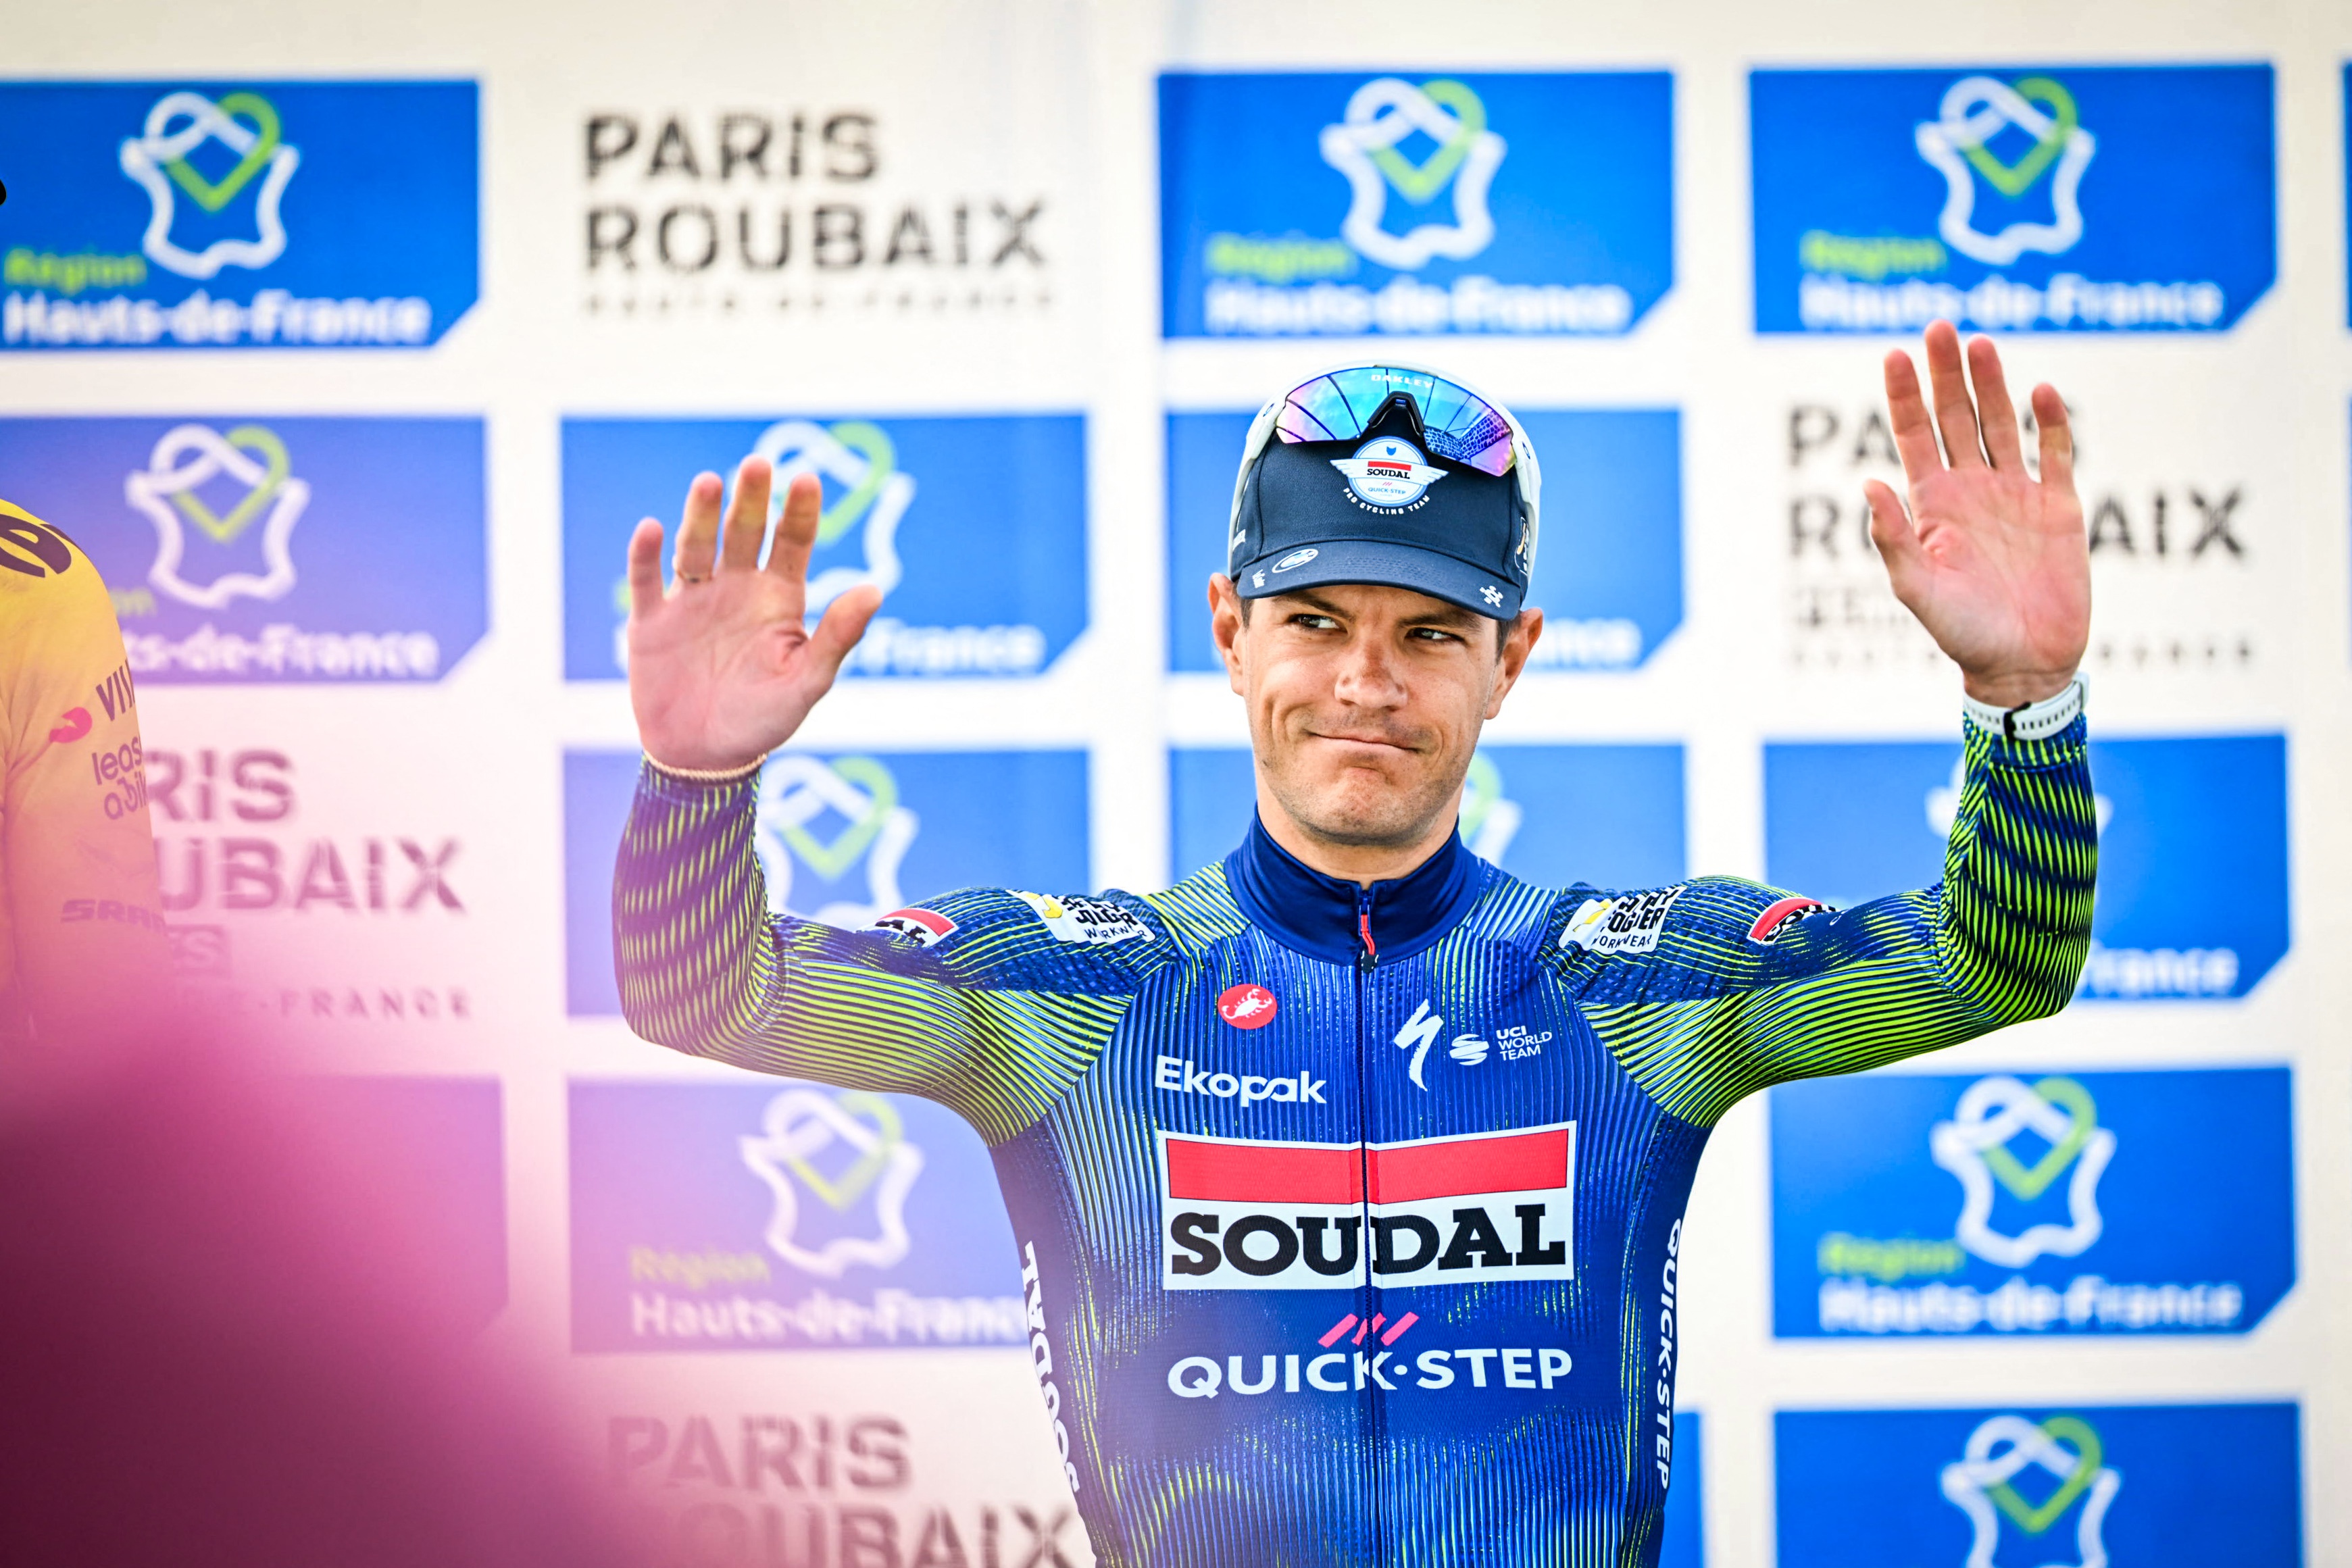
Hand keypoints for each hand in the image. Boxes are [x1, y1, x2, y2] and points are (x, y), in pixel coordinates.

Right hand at [626, 457, 880, 771]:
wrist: (703, 759)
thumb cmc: (763, 721)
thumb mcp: (807, 683)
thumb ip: (837, 637)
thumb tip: (875, 589)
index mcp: (778, 597)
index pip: (793, 542)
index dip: (799, 511)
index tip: (806, 479)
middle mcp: (736, 588)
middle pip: (745, 532)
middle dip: (751, 499)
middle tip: (758, 464)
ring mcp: (692, 601)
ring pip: (696, 546)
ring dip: (701, 515)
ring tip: (709, 482)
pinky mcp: (651, 622)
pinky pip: (646, 581)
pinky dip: (646, 555)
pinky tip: (652, 528)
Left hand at [1865, 321, 2088, 707]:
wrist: (2021, 663)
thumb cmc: (1961, 633)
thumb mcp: (1917, 588)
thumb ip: (1893, 538)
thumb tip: (1867, 484)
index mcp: (1932, 503)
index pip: (1913, 434)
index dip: (1904, 394)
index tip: (1895, 353)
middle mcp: (1971, 489)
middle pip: (1955, 416)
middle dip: (1946, 373)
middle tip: (1940, 327)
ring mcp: (2015, 494)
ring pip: (2001, 424)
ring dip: (1992, 385)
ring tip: (1982, 345)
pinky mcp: (2059, 507)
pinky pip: (2055, 454)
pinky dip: (2049, 423)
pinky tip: (2040, 393)